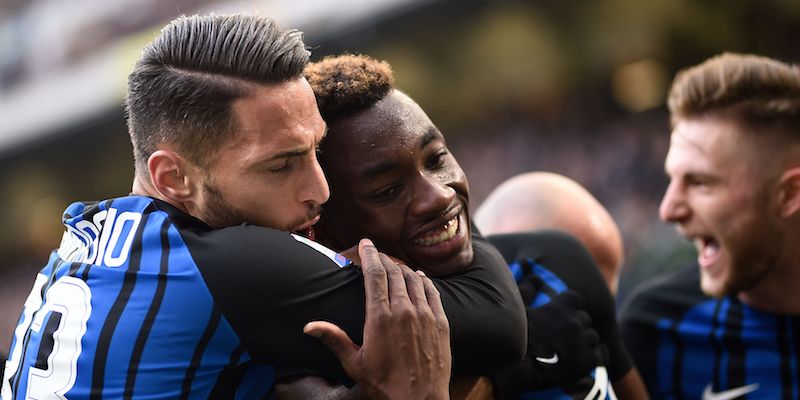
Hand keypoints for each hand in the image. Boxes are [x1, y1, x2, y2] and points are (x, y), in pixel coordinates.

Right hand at [304, 239, 451, 399]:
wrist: (421, 399)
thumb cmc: (385, 384)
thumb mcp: (354, 363)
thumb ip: (333, 339)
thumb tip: (309, 326)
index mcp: (380, 317)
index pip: (374, 274)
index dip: (369, 254)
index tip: (365, 243)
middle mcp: (404, 310)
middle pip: (394, 272)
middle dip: (384, 258)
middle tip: (376, 252)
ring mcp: (425, 314)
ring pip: (414, 279)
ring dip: (403, 268)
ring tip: (394, 265)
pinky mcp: (441, 322)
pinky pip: (432, 292)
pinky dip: (424, 280)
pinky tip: (419, 276)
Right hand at [491, 290, 605, 397]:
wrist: (519, 367)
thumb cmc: (514, 338)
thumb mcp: (517, 309)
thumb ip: (527, 290)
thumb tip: (535, 276)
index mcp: (559, 307)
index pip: (575, 298)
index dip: (571, 305)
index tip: (564, 313)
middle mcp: (574, 321)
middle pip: (585, 318)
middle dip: (578, 325)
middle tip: (567, 336)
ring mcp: (582, 341)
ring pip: (593, 336)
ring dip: (586, 341)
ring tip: (575, 350)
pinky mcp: (588, 360)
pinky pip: (603, 355)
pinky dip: (598, 356)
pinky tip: (591, 360)